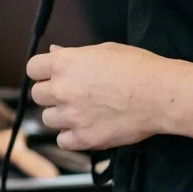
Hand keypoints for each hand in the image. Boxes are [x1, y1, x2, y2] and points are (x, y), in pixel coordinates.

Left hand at [27, 42, 168, 150]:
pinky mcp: (84, 138)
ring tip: (83, 112)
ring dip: (61, 116)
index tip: (52, 76)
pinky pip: (62, 141)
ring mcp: (71, 116)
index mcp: (64, 64)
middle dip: (52, 94)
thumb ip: (73, 54)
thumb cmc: (137, 67)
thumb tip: (55, 52)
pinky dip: (71, 137)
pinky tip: (86, 128)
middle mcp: (62, 89)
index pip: (32, 68)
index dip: (43, 72)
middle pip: (37, 95)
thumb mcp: (103, 50)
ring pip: (48, 119)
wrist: (160, 94)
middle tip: (72, 94)